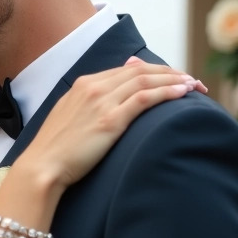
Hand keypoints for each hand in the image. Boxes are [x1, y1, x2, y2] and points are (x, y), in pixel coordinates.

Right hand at [18, 58, 203, 192]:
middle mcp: (92, 87)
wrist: (42, 167)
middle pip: (141, 71)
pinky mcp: (110, 120)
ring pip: (146, 80)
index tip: (173, 78)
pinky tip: (183, 93)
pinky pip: (145, 98)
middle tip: (192, 80)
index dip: (154, 71)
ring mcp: (101, 102)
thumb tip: (112, 100)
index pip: (127, 69)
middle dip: (170, 72)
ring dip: (175, 80)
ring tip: (195, 85)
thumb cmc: (55, 150)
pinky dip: (167, 92)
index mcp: (83, 85)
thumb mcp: (70, 118)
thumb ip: (90, 104)